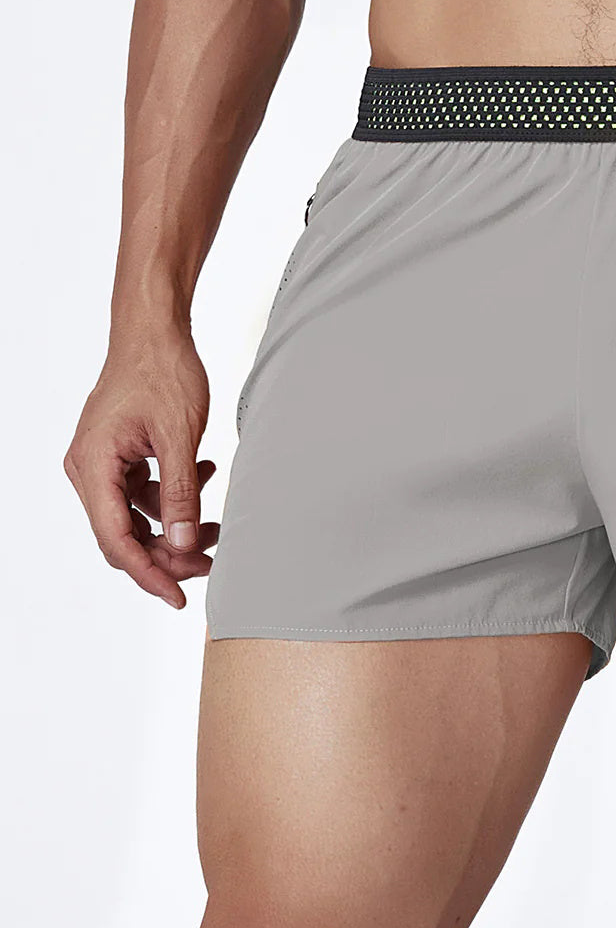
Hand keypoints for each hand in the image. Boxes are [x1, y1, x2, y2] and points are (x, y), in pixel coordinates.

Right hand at [65, 329, 219, 608]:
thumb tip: (185, 544)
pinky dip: (172, 496)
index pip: (117, 540)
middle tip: (211, 560)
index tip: (181, 597)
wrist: (154, 330)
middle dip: (168, 552)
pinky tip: (206, 476)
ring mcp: (99, 462)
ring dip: (175, 525)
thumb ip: (182, 494)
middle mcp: (86, 468)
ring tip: (217, 524)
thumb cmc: (162, 371)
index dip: (150, 573)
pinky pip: (141, 494)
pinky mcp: (116, 455)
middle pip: (123, 535)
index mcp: (93, 466)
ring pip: (135, 518)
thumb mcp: (180, 436)